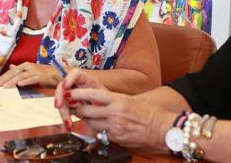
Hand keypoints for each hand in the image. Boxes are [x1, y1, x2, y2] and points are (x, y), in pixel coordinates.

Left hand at [0, 62, 61, 87]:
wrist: (60, 75)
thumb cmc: (45, 76)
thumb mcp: (31, 73)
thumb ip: (21, 71)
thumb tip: (11, 67)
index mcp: (25, 66)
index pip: (12, 72)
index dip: (3, 77)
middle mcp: (29, 67)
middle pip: (14, 72)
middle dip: (4, 79)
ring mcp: (35, 71)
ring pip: (21, 76)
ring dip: (13, 81)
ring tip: (5, 87)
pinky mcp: (42, 76)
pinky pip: (32, 79)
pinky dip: (26, 81)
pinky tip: (20, 85)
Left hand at [55, 68, 170, 148]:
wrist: (162, 129)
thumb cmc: (148, 113)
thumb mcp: (129, 100)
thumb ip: (112, 100)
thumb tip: (96, 99)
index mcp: (118, 100)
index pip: (92, 94)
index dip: (78, 93)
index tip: (68, 91)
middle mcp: (114, 113)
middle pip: (86, 111)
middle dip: (78, 109)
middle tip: (73, 105)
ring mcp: (114, 127)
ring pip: (91, 123)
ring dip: (87, 120)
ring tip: (87, 115)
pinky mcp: (116, 139)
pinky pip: (100, 134)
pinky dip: (98, 130)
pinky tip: (101, 127)